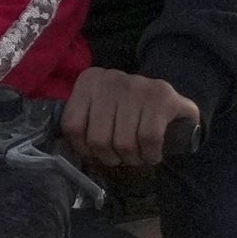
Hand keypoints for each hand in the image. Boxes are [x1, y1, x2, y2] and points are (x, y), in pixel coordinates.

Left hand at [60, 64, 207, 171]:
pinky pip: (149, 138)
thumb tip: (62, 148)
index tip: (96, 153)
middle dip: (110, 158)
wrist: (175, 109)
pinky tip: (152, 153)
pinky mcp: (163, 96)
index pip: (72, 126)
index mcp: (89, 81)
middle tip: (121, 157)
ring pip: (123, 142)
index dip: (84, 149)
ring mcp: (138, 84)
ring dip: (132, 158)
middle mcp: (111, 78)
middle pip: (98, 139)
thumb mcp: (101, 114)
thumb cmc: (131, 116)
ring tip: (137, 155)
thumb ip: (82, 125)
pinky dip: (150, 154)